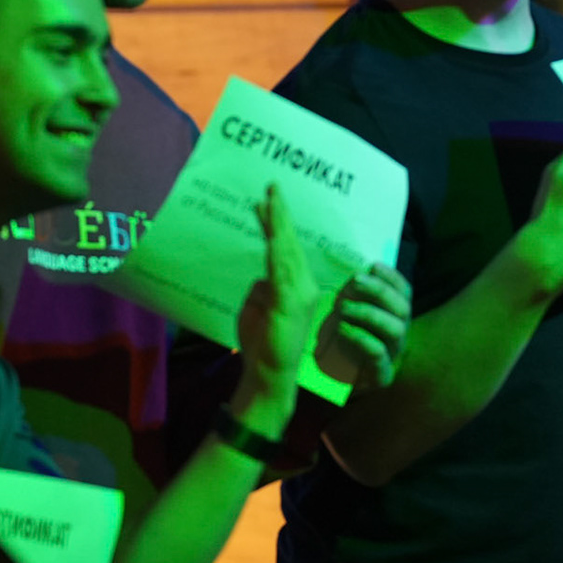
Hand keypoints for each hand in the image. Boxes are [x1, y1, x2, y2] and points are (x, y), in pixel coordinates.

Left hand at [235, 184, 318, 408]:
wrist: (269, 375)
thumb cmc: (261, 346)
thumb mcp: (257, 308)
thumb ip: (262, 288)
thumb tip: (262, 276)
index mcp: (297, 286)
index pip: (286, 249)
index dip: (278, 224)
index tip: (267, 201)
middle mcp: (305, 285)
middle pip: (289, 243)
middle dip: (279, 215)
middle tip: (271, 188)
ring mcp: (301, 293)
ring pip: (287, 250)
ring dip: (277, 223)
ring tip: (269, 199)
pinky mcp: (291, 301)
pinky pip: (281, 267)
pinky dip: (276, 246)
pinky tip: (271, 231)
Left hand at [314, 262, 411, 390]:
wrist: (329, 383)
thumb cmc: (337, 342)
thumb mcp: (344, 314)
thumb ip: (350, 294)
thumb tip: (346, 268)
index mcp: (394, 316)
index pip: (404, 291)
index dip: (392, 277)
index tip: (373, 265)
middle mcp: (399, 334)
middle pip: (403, 307)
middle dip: (380, 291)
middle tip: (354, 282)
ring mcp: (393, 356)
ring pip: (395, 330)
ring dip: (369, 314)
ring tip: (343, 308)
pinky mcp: (381, 376)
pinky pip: (379, 356)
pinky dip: (362, 339)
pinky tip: (342, 331)